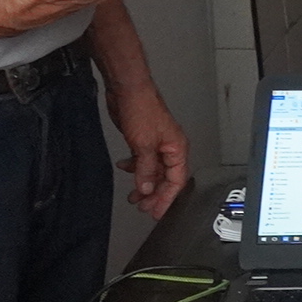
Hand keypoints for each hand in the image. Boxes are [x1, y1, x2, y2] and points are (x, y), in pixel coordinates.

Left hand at [107, 80, 188, 216]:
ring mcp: (156, 144)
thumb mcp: (143, 145)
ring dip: (143, 183)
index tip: (157, 211)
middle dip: (154, 194)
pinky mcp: (143, 140)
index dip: (167, 198)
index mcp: (177, 149)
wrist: (127, 90)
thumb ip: (145, 170)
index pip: (176, 181)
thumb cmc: (142, 109)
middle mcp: (169, 148)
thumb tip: (146, 189)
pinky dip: (134, 168)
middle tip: (143, 208)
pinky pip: (143, 160)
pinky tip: (125, 168)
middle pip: (165, 178)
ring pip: (153, 170)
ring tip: (133, 196)